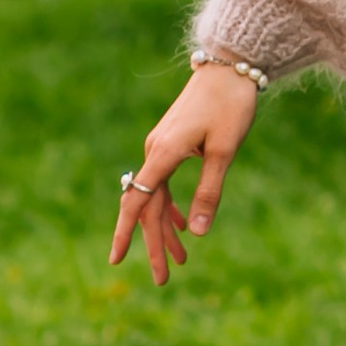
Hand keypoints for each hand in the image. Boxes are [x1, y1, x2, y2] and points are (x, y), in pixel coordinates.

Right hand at [109, 63, 260, 286]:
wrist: (230, 65)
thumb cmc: (230, 105)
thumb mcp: (225, 151)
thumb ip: (209, 192)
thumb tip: (199, 234)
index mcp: (163, 154)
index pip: (137, 201)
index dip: (125, 233)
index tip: (116, 260)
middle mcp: (156, 152)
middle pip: (148, 207)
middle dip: (155, 244)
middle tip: (164, 279)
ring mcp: (162, 148)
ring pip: (158, 198)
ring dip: (167, 229)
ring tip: (181, 260)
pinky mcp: (172, 144)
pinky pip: (166, 184)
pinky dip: (174, 207)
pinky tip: (186, 227)